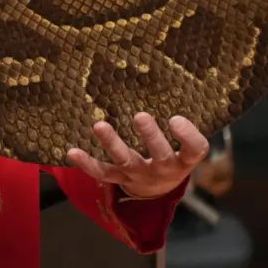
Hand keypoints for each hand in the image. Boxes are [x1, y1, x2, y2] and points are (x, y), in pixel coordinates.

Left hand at [66, 112, 208, 199]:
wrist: (158, 189)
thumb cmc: (174, 153)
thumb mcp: (186, 142)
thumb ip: (184, 122)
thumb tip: (172, 79)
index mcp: (184, 160)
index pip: (195, 151)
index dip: (188, 137)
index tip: (175, 118)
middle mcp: (163, 169)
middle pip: (160, 155)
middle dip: (150, 137)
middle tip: (140, 116)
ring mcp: (139, 175)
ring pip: (126, 161)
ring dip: (112, 143)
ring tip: (99, 125)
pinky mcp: (120, 178)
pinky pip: (102, 172)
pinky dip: (87, 164)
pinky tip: (72, 151)